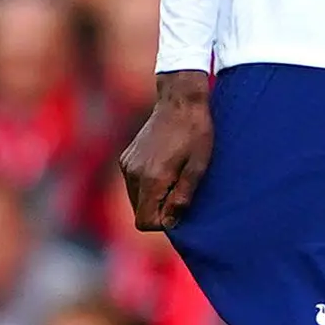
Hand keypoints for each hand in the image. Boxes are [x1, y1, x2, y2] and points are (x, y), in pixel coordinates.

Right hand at [118, 73, 216, 232]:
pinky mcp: (126, 157)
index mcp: (151, 178)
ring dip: (154, 197)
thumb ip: (183, 197)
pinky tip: (166, 168)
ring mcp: (127, 164)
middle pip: (139, 211)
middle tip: (182, 190)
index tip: (180, 208)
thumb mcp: (199, 167)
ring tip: (176, 177)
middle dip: (159, 210)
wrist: (180, 101)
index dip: (163, 222)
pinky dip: (148, 184)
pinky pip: (134, 183)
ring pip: (136, 198)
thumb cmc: (196, 133)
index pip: (144, 221)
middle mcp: (132, 173)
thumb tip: (170, 223)